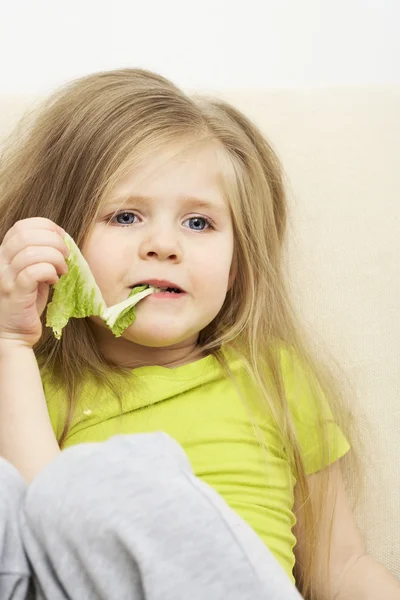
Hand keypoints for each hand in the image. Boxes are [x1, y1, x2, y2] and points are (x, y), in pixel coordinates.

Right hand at [0, 218, 68, 346]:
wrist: (13, 335)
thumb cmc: (26, 304)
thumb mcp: (31, 274)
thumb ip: (40, 256)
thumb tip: (62, 242)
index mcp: (3, 254)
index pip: (21, 226)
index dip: (46, 226)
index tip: (62, 238)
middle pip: (27, 235)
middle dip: (54, 241)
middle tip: (66, 256)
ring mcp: (4, 278)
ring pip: (31, 252)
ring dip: (55, 257)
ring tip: (62, 270)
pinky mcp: (14, 293)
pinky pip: (33, 272)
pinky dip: (49, 272)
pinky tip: (54, 281)